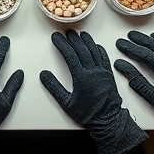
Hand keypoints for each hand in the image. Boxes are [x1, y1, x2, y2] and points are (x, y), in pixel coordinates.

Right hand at [40, 30, 147, 153]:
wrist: (108, 121)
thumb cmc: (87, 114)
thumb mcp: (66, 104)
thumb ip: (54, 88)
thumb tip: (44, 75)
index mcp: (81, 77)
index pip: (70, 55)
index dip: (62, 44)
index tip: (56, 37)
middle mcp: (93, 71)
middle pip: (82, 50)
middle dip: (73, 40)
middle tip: (66, 32)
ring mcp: (102, 72)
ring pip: (94, 51)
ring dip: (86, 41)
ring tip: (80, 34)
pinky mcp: (109, 75)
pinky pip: (104, 58)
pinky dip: (99, 49)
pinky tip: (96, 45)